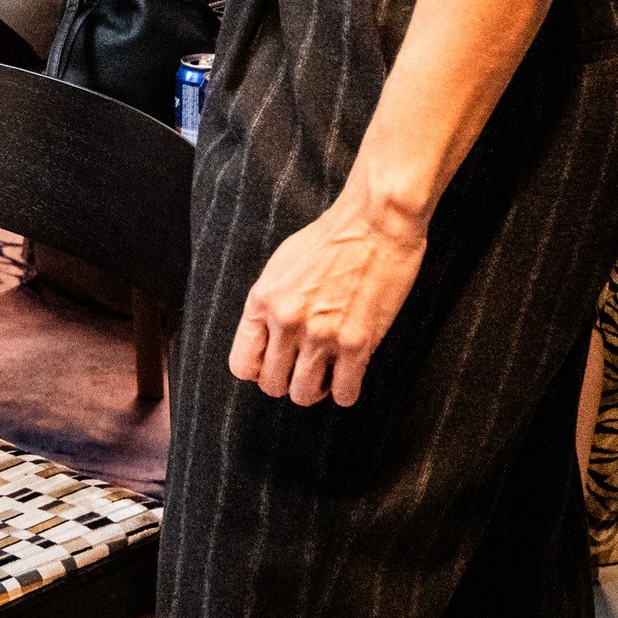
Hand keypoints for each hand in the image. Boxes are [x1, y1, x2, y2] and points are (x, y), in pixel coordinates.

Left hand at [230, 192, 430, 407]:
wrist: (375, 222)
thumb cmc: (331, 239)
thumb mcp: (281, 266)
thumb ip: (269, 304)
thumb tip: (265, 341)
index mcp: (262, 300)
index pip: (242, 364)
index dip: (259, 371)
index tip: (275, 365)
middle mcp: (286, 321)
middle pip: (272, 385)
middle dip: (288, 382)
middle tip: (304, 369)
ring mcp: (321, 334)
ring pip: (304, 395)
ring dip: (316, 389)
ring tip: (327, 373)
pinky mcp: (357, 343)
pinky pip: (344, 394)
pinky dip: (346, 390)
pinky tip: (350, 372)